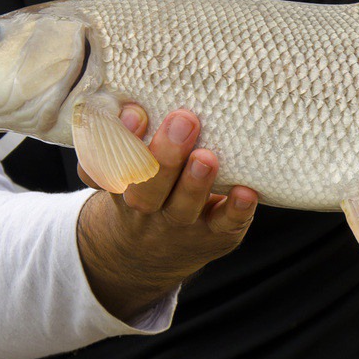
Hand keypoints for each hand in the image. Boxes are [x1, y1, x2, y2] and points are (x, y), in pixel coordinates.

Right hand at [77, 106, 257, 319]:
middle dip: (166, 155)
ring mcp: (181, 225)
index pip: (112, 167)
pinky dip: (237, 209)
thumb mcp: (125, 170)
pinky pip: (226, 225)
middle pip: (148, 190)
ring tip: (207, 157)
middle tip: (185, 120)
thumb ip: (127, 140)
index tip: (136, 113)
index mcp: (121, 186)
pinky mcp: (215, 235)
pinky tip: (246, 192)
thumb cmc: (145, 191)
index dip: (121, 142)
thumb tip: (133, 103)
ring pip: (183, 209)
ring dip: (195, 183)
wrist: (149, 256)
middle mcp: (146, 209)